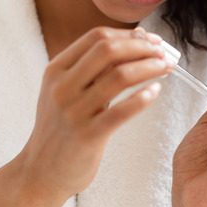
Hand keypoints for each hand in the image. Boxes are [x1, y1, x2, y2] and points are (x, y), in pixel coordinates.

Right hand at [14, 27, 174, 201]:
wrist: (39, 172)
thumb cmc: (60, 129)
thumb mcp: (66, 91)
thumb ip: (93, 70)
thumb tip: (133, 44)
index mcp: (56, 70)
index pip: (96, 37)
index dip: (129, 34)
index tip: (151, 39)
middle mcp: (63, 86)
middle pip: (108, 50)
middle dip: (142, 47)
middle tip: (164, 53)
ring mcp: (74, 111)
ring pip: (119, 77)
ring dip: (149, 68)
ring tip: (167, 68)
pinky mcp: (87, 136)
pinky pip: (121, 112)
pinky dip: (143, 98)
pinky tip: (155, 91)